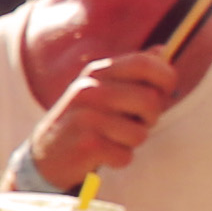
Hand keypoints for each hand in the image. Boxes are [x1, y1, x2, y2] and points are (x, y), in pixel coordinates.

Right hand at [24, 42, 178, 189]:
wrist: (46, 155)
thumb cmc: (85, 121)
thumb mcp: (103, 90)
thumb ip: (133, 72)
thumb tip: (163, 50)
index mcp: (97, 72)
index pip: (144, 63)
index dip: (165, 78)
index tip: (164, 92)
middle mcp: (89, 90)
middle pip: (149, 100)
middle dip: (151, 117)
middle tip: (137, 122)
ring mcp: (86, 117)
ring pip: (140, 133)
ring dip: (132, 142)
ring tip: (113, 139)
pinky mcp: (86, 145)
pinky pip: (125, 156)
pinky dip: (119, 160)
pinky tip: (102, 154)